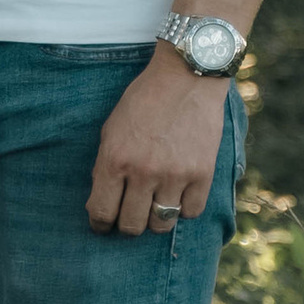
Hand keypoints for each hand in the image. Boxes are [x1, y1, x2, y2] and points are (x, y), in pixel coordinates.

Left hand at [87, 47, 229, 238]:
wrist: (186, 77)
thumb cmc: (144, 101)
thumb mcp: (112, 129)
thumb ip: (105, 166)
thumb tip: (101, 204)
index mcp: (115, 159)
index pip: (101, 212)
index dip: (100, 224)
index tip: (103, 225)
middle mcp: (143, 172)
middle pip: (131, 226)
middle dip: (127, 225)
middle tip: (130, 215)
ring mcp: (175, 175)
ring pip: (161, 225)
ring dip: (155, 220)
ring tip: (155, 206)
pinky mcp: (203, 174)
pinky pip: (191, 212)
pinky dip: (183, 208)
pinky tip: (179, 194)